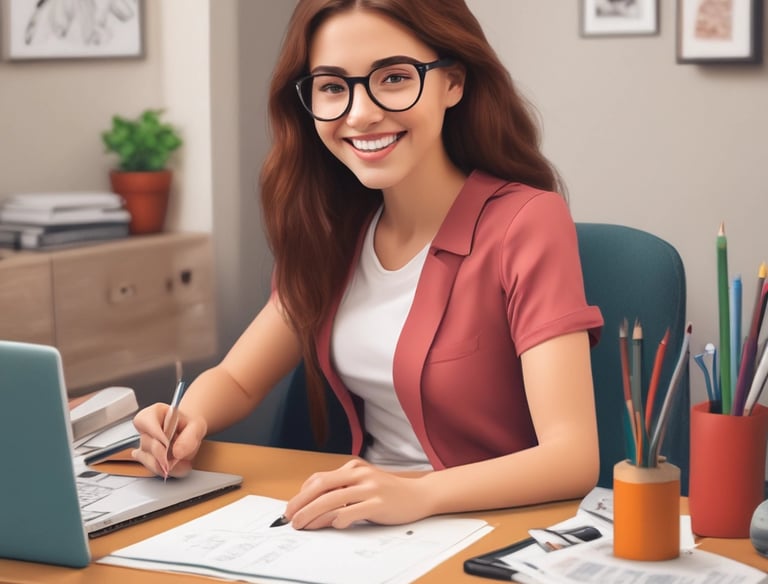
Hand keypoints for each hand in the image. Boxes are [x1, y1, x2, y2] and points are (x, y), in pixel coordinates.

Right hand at [131, 403, 206, 477]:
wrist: (189, 432)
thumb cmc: (189, 425)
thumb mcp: (196, 426)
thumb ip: (189, 437)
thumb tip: (177, 452)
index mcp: (153, 413)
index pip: (144, 421)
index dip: (156, 434)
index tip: (167, 445)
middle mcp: (145, 429)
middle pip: (147, 444)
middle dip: (164, 454)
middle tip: (179, 458)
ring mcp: (143, 446)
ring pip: (148, 460)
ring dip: (167, 465)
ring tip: (184, 461)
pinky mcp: (146, 459)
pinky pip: (153, 469)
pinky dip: (168, 471)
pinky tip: (178, 466)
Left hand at [283, 459, 429, 528]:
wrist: (418, 495)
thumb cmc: (387, 493)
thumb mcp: (363, 484)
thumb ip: (342, 489)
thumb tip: (313, 504)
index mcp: (352, 468)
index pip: (319, 478)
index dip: (301, 494)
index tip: (291, 508)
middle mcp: (359, 474)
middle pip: (322, 487)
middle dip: (302, 503)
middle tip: (290, 518)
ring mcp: (370, 488)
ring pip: (333, 500)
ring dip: (314, 514)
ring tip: (303, 525)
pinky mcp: (379, 504)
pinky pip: (353, 511)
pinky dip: (340, 518)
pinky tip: (333, 525)